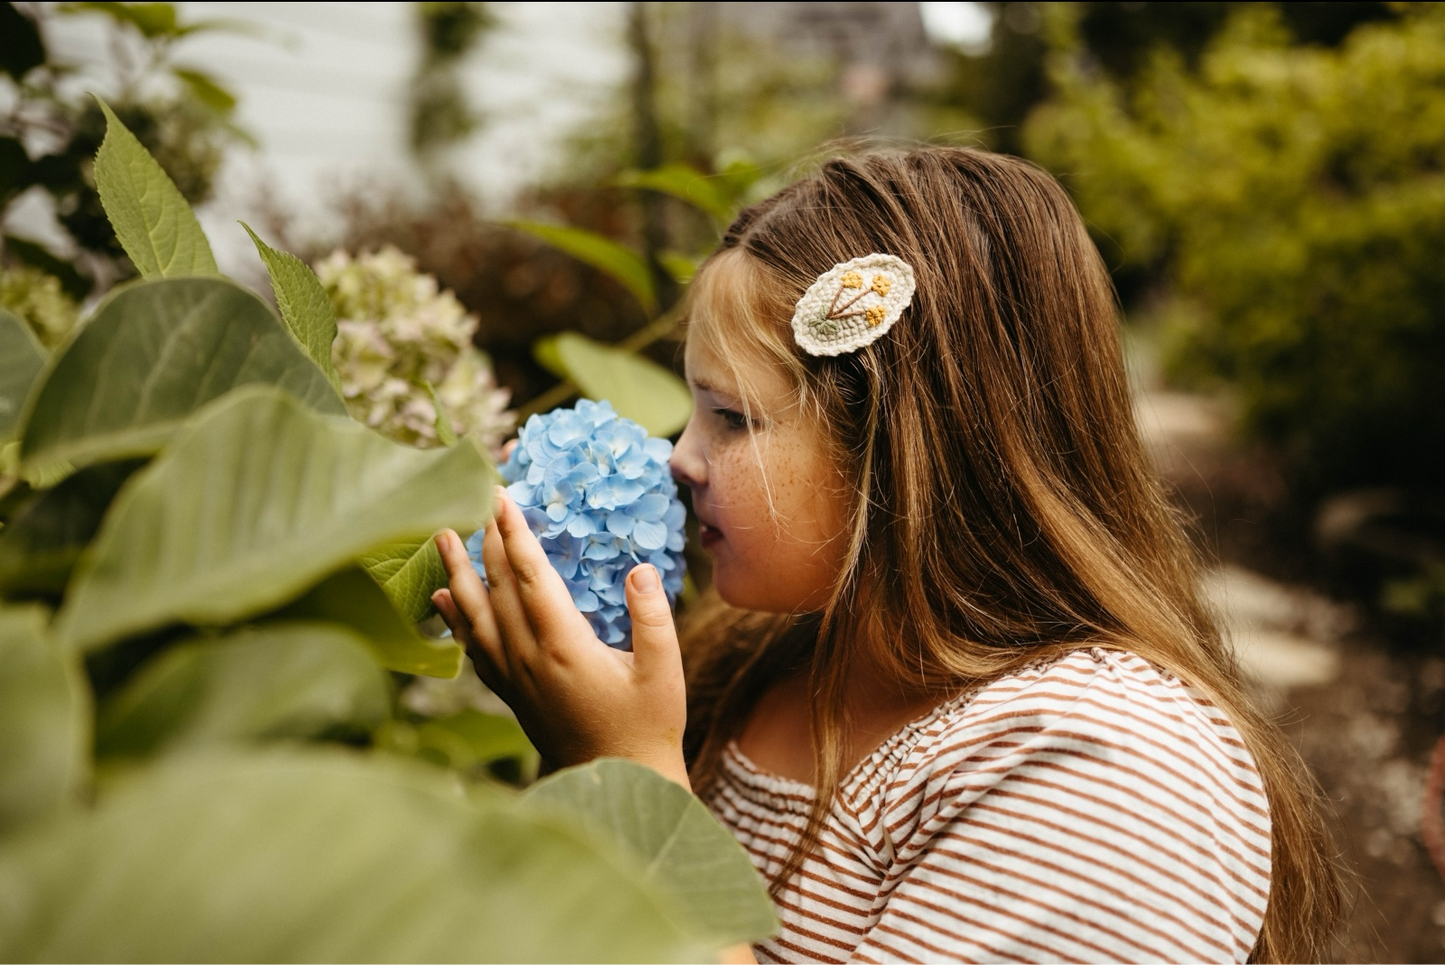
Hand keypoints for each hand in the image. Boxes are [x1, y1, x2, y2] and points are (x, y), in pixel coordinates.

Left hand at [431, 487, 689, 787]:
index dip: (515, 533)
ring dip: (457, 573)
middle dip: (484, 539)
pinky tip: (443, 599)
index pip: (531, 575)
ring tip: (440, 536)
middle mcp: (529, 658)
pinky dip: (455, 620)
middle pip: (497, 587)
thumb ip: (652, 617)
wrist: (617, 786)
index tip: (502, 497)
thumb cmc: (648, 727)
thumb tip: (639, 568)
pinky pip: (474, 648)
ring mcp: (515, 678)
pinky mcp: (512, 694)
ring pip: (476, 615)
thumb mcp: (664, 670)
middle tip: (471, 496)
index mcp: (563, 645)